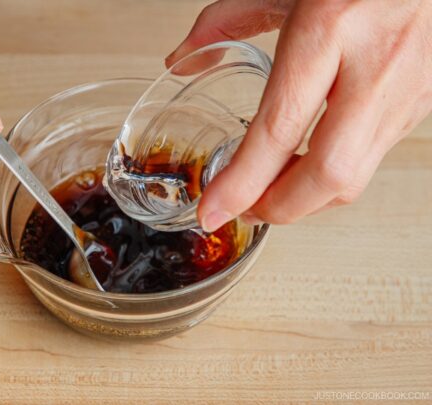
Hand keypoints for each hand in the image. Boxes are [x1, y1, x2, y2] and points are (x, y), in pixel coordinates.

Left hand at [168, 0, 431, 230]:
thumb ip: (227, 20)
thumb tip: (181, 60)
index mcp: (328, 29)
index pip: (278, 128)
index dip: (241, 182)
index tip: (212, 209)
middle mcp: (375, 64)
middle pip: (328, 173)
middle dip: (279, 207)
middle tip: (242, 208)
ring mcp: (409, 86)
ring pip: (357, 174)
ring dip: (307, 196)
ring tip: (268, 188)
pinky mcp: (426, 99)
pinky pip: (375, 156)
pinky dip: (336, 172)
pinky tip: (308, 160)